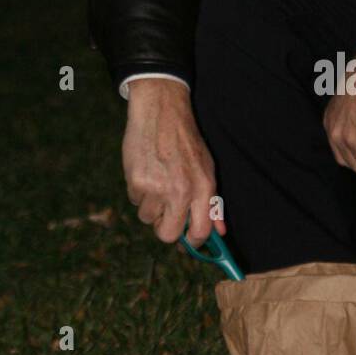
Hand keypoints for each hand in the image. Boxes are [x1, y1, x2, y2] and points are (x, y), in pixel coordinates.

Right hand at [122, 79, 223, 244]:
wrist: (161, 112)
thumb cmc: (186, 143)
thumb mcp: (207, 170)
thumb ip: (212, 204)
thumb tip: (220, 233)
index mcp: (203, 188)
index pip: (200, 232)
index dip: (192, 242)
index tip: (187, 241)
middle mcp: (182, 191)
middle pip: (168, 234)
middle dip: (165, 229)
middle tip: (165, 214)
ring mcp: (158, 187)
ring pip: (147, 218)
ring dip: (150, 206)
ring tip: (156, 181)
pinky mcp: (137, 181)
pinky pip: (135, 201)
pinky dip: (139, 191)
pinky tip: (146, 171)